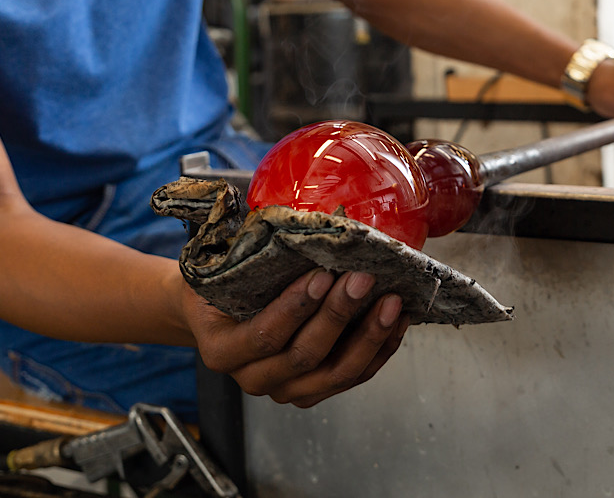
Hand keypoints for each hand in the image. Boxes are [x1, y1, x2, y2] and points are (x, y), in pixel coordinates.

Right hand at [184, 268, 409, 407]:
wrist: (217, 311)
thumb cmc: (222, 282)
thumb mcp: (222, 267)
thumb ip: (249, 254)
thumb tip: (300, 223)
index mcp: (221, 350)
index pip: (264, 336)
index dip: (295, 308)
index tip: (321, 275)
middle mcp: (252, 378)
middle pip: (304, 356)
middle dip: (338, 315)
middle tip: (363, 279)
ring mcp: (284, 389)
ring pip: (335, 374)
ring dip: (368, 337)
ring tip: (391, 302)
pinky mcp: (312, 390)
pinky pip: (352, 377)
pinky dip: (379, 350)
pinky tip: (395, 320)